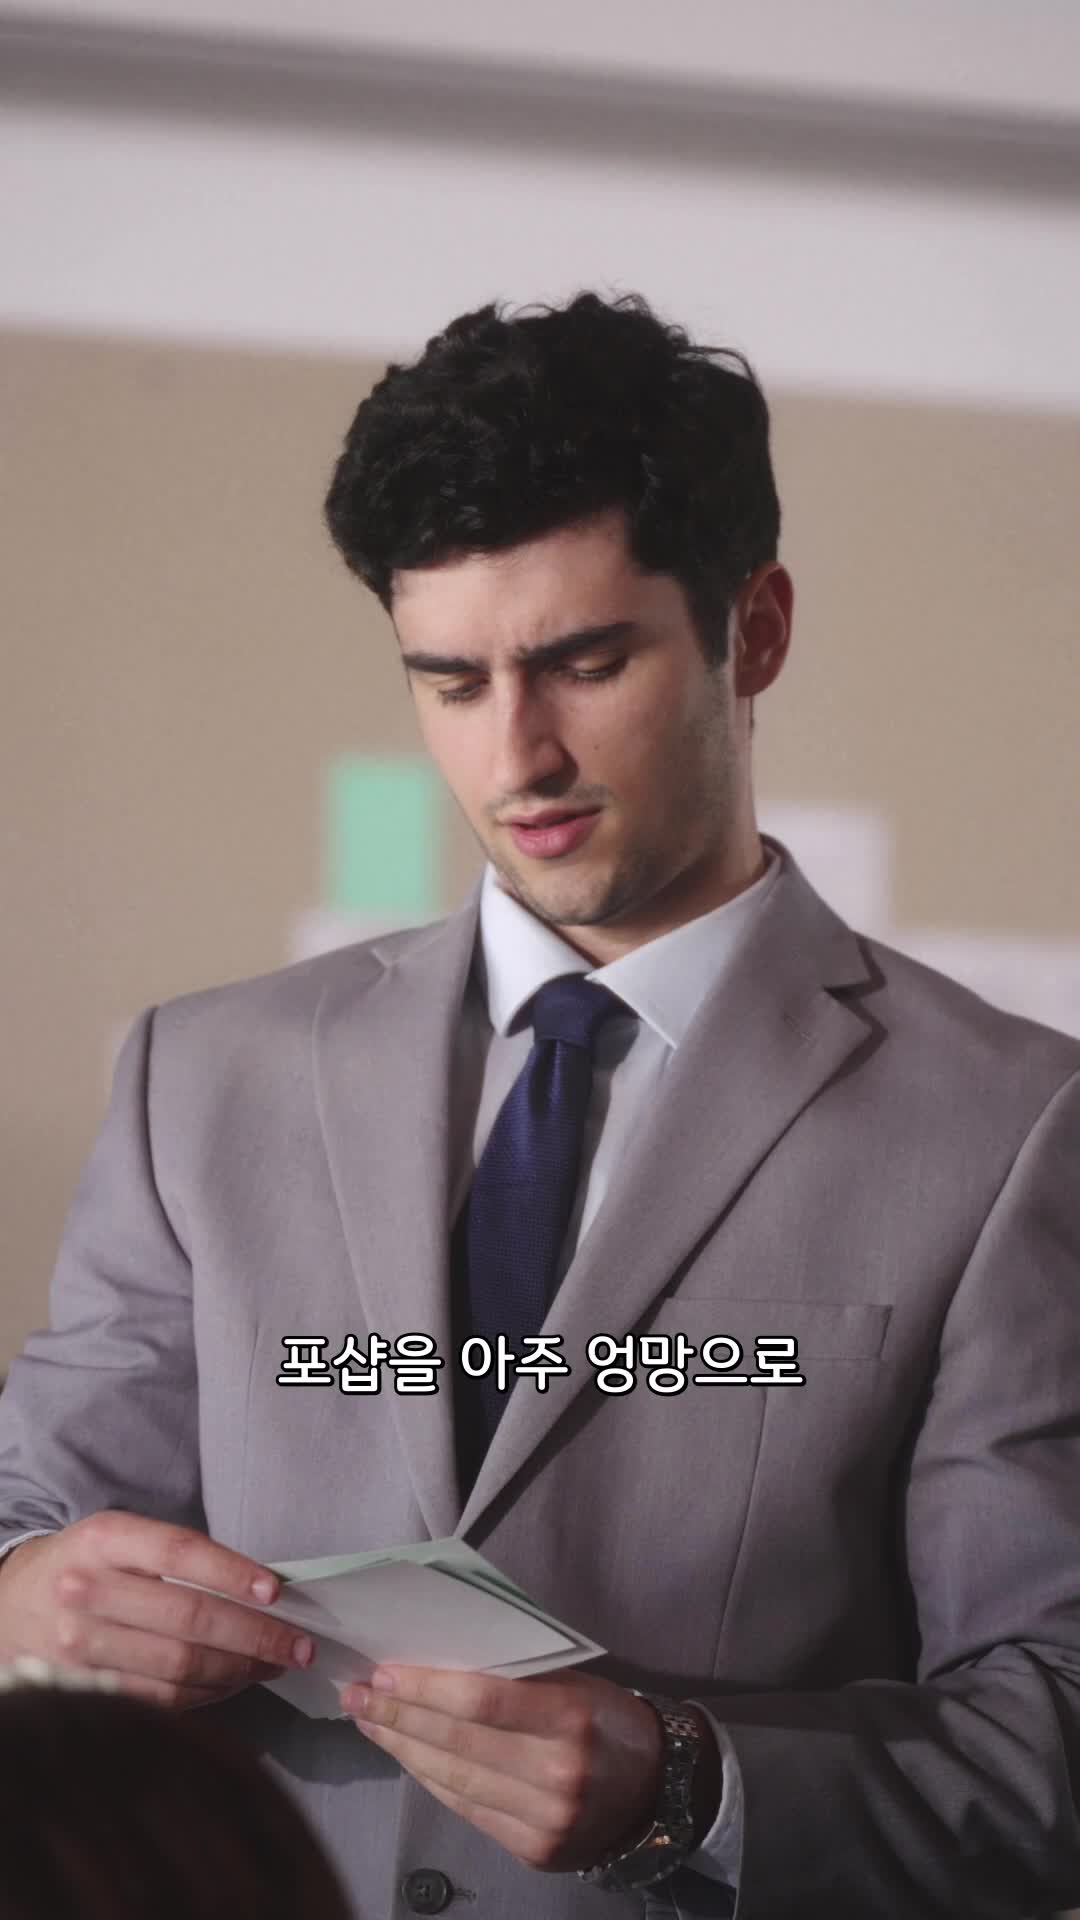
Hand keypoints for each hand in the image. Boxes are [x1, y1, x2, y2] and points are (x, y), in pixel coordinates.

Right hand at [0, 1513, 313, 1708]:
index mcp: (104, 1539)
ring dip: (239, 1670)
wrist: (10, 1605)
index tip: (277, 1592)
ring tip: (274, 1664)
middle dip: (256, 1635)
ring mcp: (81, 1645)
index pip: (180, 1552)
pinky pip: (160, 1698)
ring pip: (180, 1666)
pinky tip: (233, 1684)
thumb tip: (261, 1588)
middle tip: (298, 1644)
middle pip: (189, 1618)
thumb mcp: (119, 1539)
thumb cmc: (84, 1565)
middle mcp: (88, 1590)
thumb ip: (176, 1557)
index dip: (234, 1573)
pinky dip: (206, 1694)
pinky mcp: (83, 1689)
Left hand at [340, 1665, 668, 1872]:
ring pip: (454, 1781)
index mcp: (570, 1717)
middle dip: (398, 1716)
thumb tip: (438, 1662)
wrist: (655, 1789)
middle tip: (358, 1694)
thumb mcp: (575, 1680)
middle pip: (458, 1743)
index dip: (426, 1688)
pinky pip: (468, 1810)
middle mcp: (557, 1774)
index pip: (482, 1701)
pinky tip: (406, 1756)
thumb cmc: (606, 1718)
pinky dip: (431, 1780)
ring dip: (403, 1749)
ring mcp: (544, 1820)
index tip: (384, 1672)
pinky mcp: (533, 1851)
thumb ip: (516, 1676)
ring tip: (370, 1722)